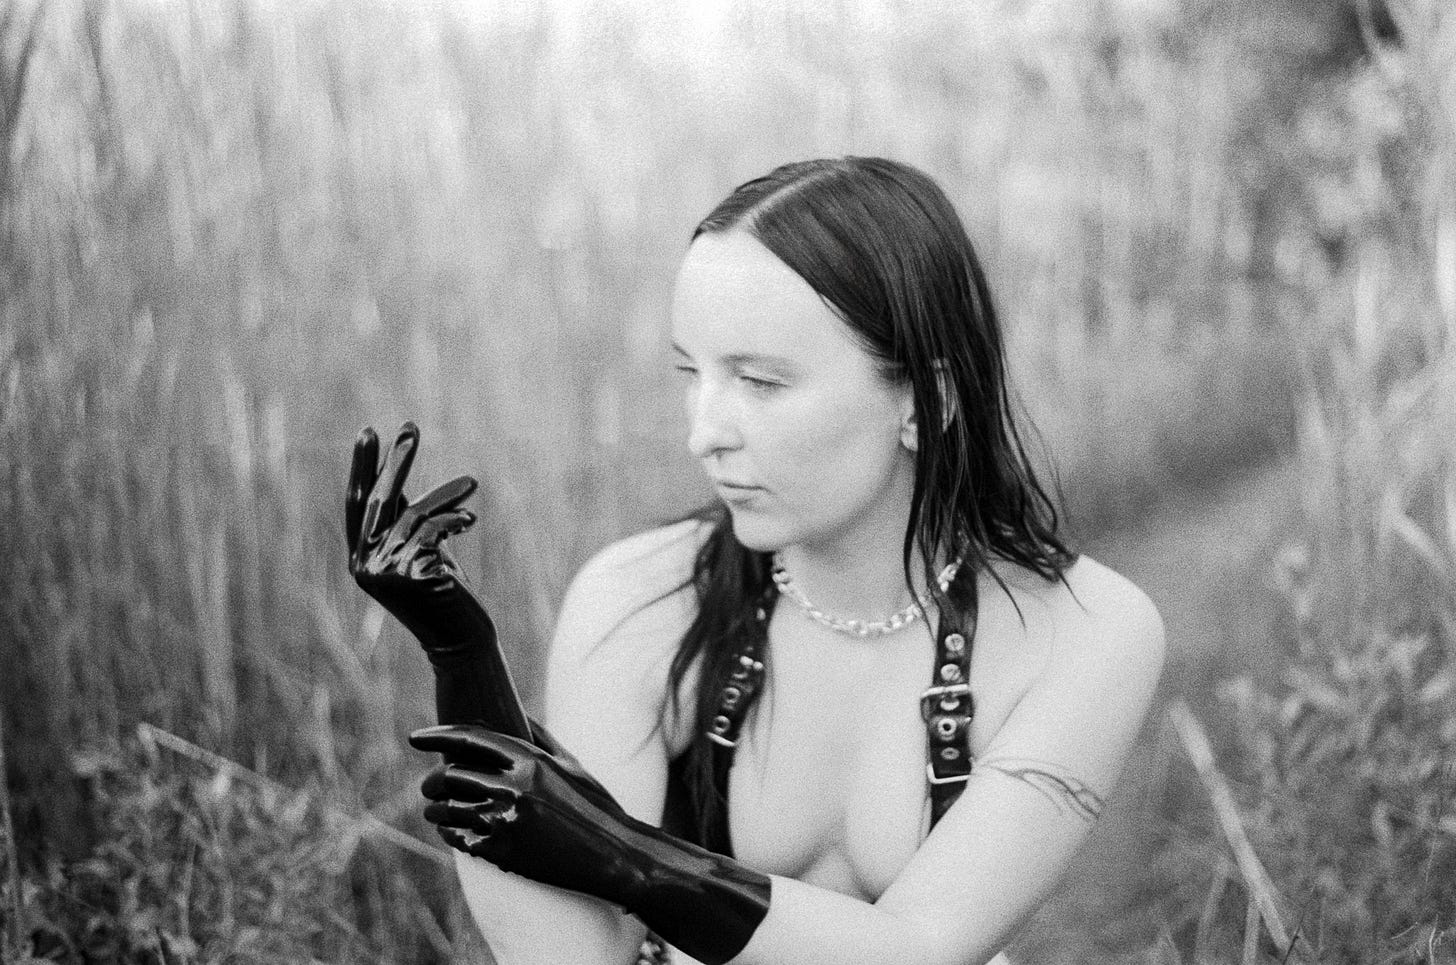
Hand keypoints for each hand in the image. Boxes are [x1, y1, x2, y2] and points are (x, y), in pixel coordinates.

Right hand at [346, 423, 530, 738]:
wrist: (460, 639)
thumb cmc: (442, 593)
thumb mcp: (418, 549)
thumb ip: (404, 517)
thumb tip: (396, 472)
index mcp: (360, 557)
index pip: (358, 504)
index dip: (363, 468)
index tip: (369, 431)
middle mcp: (365, 565)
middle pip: (379, 502)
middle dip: (396, 461)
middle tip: (411, 427)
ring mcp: (385, 572)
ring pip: (413, 516)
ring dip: (445, 494)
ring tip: (472, 483)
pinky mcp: (411, 576)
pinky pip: (433, 531)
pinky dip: (453, 519)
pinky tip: (470, 518)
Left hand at [410, 724, 770, 964]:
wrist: (612, 853)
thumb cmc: (594, 805)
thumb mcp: (570, 765)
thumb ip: (539, 739)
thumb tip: (515, 714)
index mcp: (530, 760)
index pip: (469, 739)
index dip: (437, 736)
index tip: (416, 738)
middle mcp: (515, 788)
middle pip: (452, 774)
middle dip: (434, 779)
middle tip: (428, 783)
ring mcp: (507, 822)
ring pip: (448, 808)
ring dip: (435, 808)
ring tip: (434, 808)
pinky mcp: (503, 853)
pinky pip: (460, 838)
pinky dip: (450, 832)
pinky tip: (453, 830)